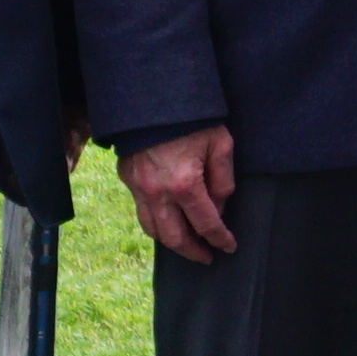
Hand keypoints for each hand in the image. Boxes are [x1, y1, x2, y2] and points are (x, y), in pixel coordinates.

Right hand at [124, 124, 238, 261]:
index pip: (206, 224)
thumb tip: (219, 207)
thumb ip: (223, 180)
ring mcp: (139, 187)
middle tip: (207, 257)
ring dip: (171, 242)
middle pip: (175, 238)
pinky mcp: (127, 178)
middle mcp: (158, 192)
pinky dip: (155, 223)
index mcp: (185, 184)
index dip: (220, 239)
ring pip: (152, 229)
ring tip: (186, 245)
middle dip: (193, 252)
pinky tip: (167, 222)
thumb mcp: (220, 144)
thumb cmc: (193, 119)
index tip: (229, 247)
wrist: (153, 98)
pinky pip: (141, 211)